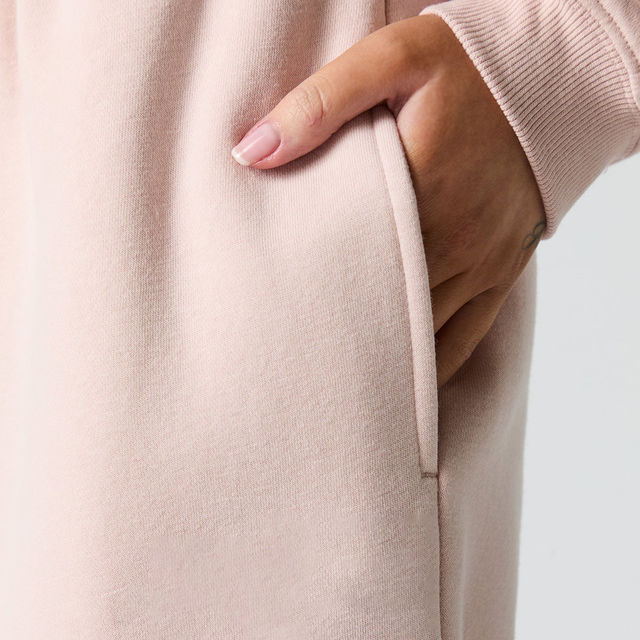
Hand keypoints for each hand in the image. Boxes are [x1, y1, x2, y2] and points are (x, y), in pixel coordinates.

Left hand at [231, 15, 545, 387]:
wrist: (550, 81)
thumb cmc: (466, 68)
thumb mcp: (392, 59)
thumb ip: (320, 102)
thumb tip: (252, 152)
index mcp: (417, 190)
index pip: (348, 262)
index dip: (310, 297)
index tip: (273, 326)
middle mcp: (452, 239)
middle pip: (382, 305)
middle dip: (339, 336)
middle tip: (292, 372)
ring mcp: (481, 263)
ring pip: (421, 332)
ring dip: (380, 357)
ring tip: (335, 386)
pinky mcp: (501, 274)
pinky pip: (465, 337)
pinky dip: (431, 364)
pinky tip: (399, 388)